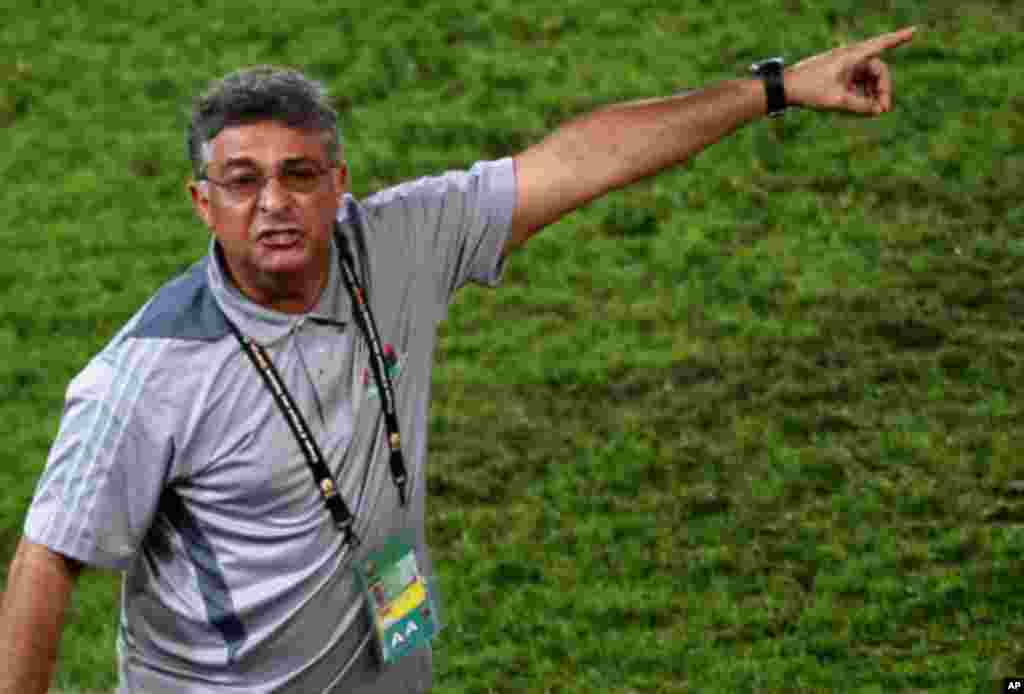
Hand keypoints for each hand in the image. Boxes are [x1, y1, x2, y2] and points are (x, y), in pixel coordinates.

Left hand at [785, 27, 916, 115]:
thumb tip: (878, 111)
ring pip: (868, 78)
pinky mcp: (838, 73)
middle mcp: (850, 57)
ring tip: (871, 111)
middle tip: (883, 110)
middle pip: (877, 70)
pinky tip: (860, 108)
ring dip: (872, 94)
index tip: (915, 31)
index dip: (899, 38)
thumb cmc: (809, 90)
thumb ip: (861, 106)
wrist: (785, 87)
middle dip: (883, 89)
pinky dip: (861, 93)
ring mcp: (844, 65)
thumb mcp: (838, 101)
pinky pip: (857, 83)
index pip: (881, 44)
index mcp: (852, 56)